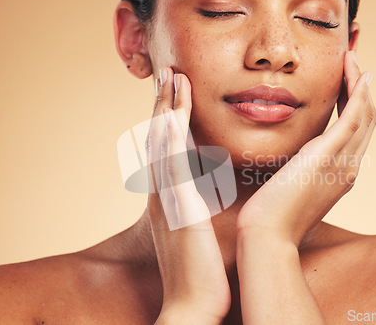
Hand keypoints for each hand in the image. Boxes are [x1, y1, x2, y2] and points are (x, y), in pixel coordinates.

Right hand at [146, 67, 230, 323]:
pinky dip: (171, 132)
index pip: (169, 149)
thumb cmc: (201, 270)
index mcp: (171, 197)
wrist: (192, 303)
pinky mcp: (175, 204)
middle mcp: (163, 192)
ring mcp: (165, 196)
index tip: (178, 94)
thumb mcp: (200, 232)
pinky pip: (170, 160)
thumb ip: (203, 208)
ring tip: (171, 77)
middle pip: (160, 138)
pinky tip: (174, 110)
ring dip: (166, 107)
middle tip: (169, 73)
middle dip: (165, 104)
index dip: (171, 119)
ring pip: (162, 142)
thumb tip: (215, 191)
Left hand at [237, 51, 375, 246]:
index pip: (355, 134)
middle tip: (353, 65)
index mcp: (340, 175)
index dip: (355, 106)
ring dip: (360, 84)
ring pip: (365, 115)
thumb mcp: (289, 189)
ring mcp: (344, 163)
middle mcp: (349, 169)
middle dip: (362, 90)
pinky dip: (359, 93)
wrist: (267, 236)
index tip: (347, 84)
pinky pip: (354, 117)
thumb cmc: (271, 216)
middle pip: (367, 122)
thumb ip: (298, 172)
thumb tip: (290, 160)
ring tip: (352, 59)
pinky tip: (357, 74)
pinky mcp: (329, 156)